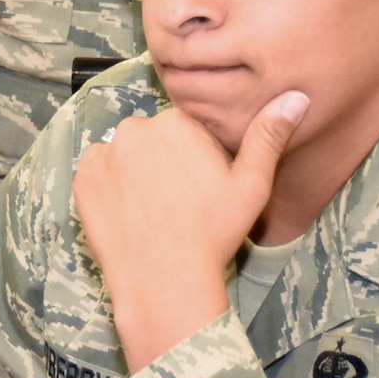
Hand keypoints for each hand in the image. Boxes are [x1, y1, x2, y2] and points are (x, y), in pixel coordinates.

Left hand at [73, 92, 308, 374]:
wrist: (164, 281)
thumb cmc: (213, 234)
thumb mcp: (252, 185)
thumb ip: (268, 135)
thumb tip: (296, 96)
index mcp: (177, 123)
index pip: (185, 126)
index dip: (197, 155)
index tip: (202, 185)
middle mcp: (135, 129)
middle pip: (153, 137)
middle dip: (164, 159)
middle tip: (179, 200)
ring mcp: (103, 155)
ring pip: (124, 153)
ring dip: (135, 171)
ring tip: (153, 209)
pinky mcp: (82, 181)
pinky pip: (97, 173)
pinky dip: (109, 187)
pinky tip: (129, 212)